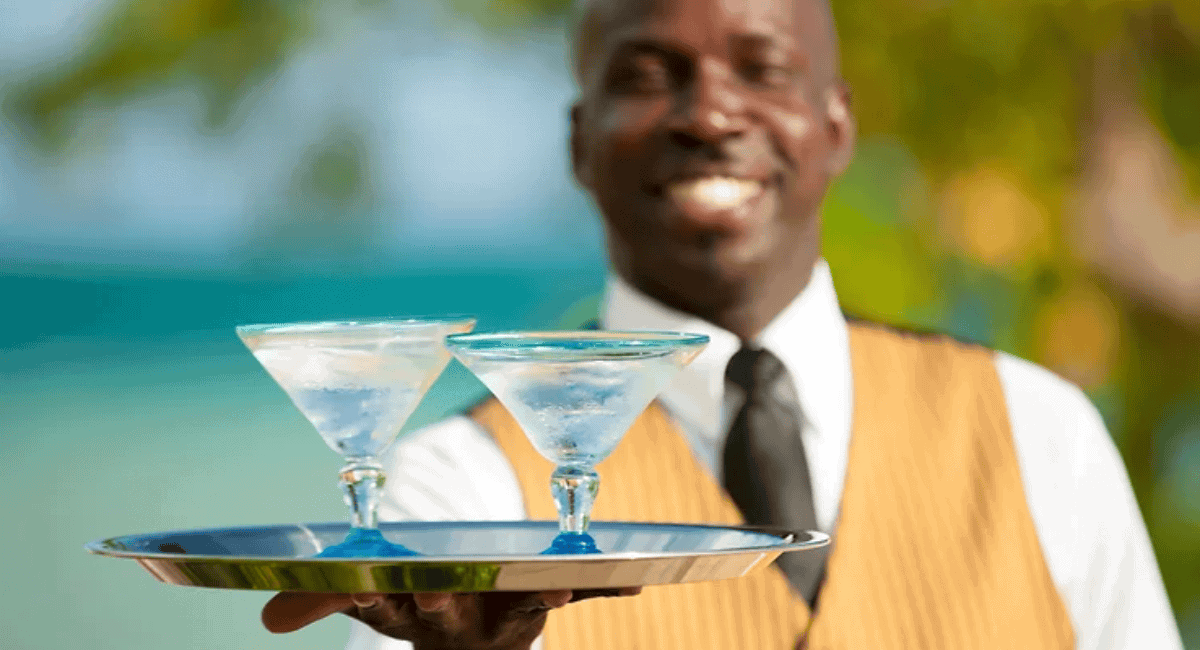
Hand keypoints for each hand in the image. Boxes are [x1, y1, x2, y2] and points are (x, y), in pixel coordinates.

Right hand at [262, 587, 641, 649]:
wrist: (468, 631)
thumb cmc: (413, 605)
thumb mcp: (368, 598)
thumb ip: (321, 600)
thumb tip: (267, 618)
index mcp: (411, 615)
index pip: (389, 608)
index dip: (380, 598)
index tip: (376, 585)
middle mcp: (459, 623)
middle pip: (449, 613)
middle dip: (444, 602)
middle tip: (440, 590)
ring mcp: (505, 614)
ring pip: (519, 606)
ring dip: (537, 596)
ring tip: (559, 583)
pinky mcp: (545, 597)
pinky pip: (583, 591)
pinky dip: (610, 585)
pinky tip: (640, 579)